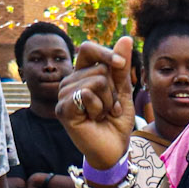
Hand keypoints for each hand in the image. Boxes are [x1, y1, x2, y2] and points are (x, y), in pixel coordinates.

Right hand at [56, 37, 135, 169]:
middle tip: (110, 107)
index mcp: (81, 74)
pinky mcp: (63, 109)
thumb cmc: (116, 121)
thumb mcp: (122, 90)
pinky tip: (94, 119)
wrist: (114, 149)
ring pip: (96, 80)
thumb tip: (126, 38)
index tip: (120, 64)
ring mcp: (63, 95)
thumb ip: (121, 66)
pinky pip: (87, 93)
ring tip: (102, 114)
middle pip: (99, 67)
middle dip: (113, 89)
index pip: (88, 49)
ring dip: (108, 101)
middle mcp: (69, 82)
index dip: (106, 53)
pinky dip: (99, 107)